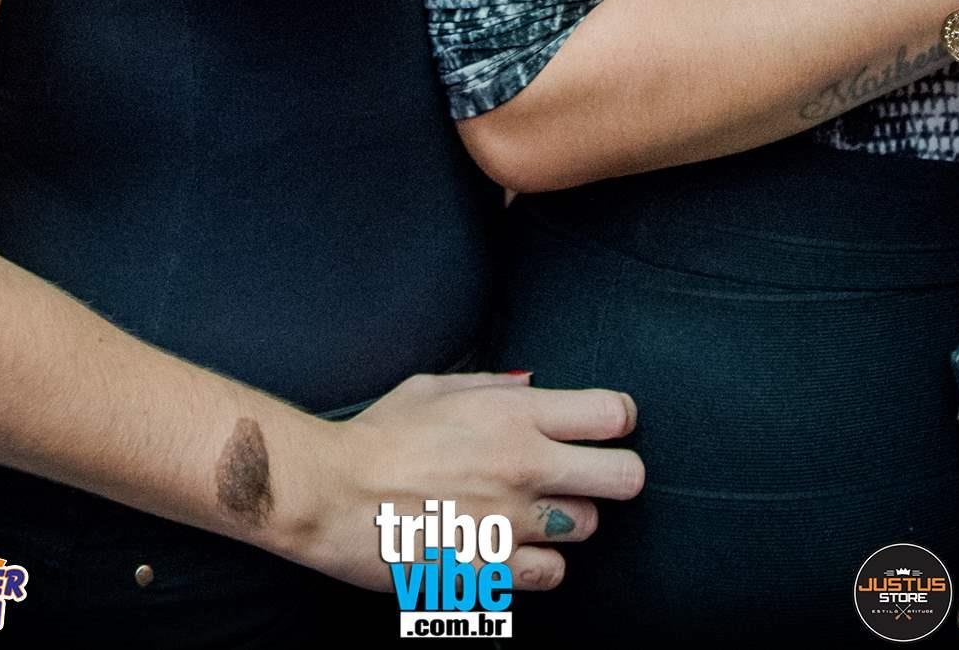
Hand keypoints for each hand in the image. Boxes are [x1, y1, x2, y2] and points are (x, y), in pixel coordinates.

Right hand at [288, 369, 642, 591]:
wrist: (333, 494)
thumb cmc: (379, 436)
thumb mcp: (434, 387)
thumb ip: (495, 384)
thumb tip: (537, 385)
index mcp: (514, 413)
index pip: (612, 414)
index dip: (615, 420)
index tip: (601, 428)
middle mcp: (525, 466)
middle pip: (626, 478)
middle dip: (616, 475)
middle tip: (588, 475)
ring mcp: (514, 523)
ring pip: (590, 528)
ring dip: (568, 520)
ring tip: (531, 512)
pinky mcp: (494, 570)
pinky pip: (554, 574)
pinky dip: (540, 563)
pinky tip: (512, 547)